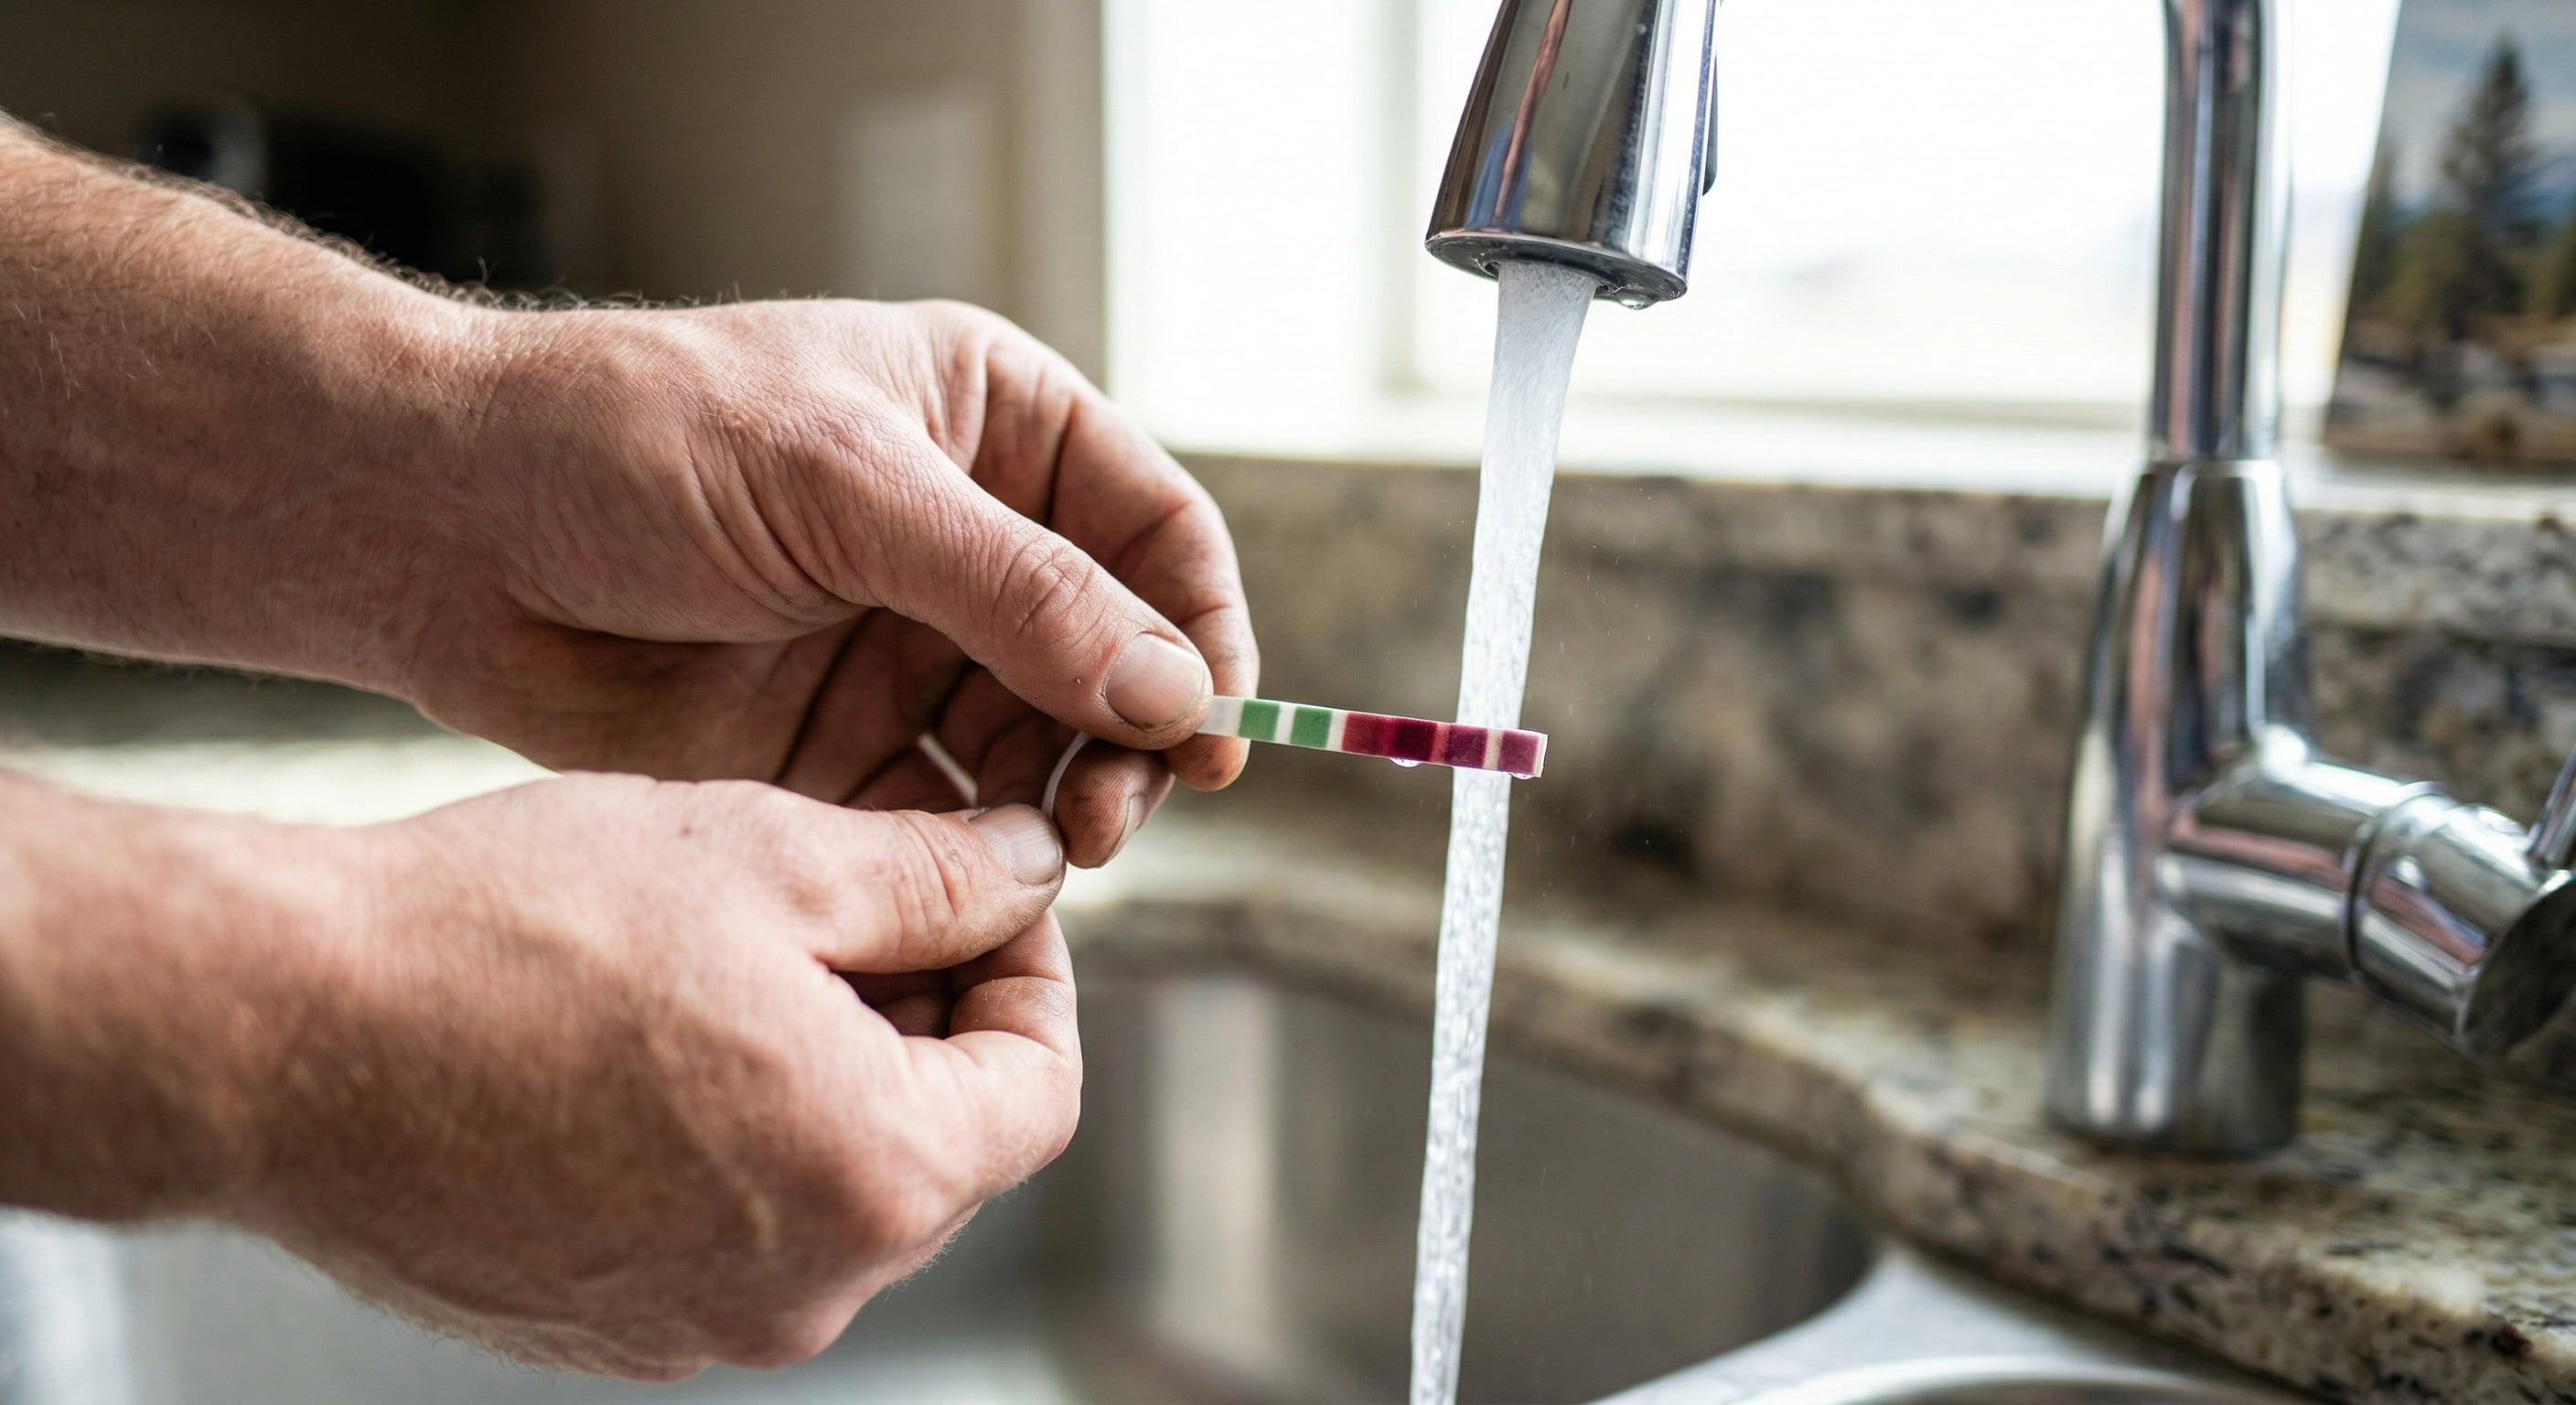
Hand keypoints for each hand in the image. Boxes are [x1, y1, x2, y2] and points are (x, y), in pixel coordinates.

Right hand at [232, 776, 1078, 1378]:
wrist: (273, 1035)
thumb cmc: (514, 932)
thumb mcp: (768, 856)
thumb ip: (937, 878)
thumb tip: (1031, 870)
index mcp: (876, 1178)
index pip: (1041, 1088)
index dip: (1031, 973)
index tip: (985, 893)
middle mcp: (806, 1290)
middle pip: (943, 1145)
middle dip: (930, 1018)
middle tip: (866, 903)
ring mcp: (699, 1324)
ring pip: (834, 1185)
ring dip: (831, 1074)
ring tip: (744, 956)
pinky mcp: (605, 1327)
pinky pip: (730, 1228)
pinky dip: (732, 1136)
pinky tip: (652, 1036)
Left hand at [399, 300, 1258, 864]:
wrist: (442, 531)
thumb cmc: (632, 443)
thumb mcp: (843, 488)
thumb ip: (1019, 593)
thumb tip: (1177, 691)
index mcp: (991, 426)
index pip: (1153, 531)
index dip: (1203, 631)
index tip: (1212, 732)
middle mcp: (968, 542)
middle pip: (1115, 660)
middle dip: (1132, 740)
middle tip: (1110, 817)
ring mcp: (906, 650)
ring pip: (1043, 750)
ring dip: (1064, 806)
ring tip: (1049, 856)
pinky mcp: (841, 750)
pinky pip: (948, 818)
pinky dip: (977, 860)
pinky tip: (975, 891)